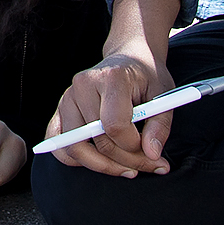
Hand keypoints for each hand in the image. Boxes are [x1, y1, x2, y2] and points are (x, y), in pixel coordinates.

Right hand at [47, 53, 174, 175]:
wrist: (128, 58)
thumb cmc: (147, 78)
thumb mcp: (164, 97)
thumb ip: (159, 126)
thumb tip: (151, 154)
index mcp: (111, 77)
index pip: (115, 125)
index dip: (133, 146)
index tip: (149, 150)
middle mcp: (83, 86)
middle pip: (98, 141)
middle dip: (125, 161)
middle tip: (146, 164)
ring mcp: (67, 98)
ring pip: (75, 149)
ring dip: (103, 165)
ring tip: (125, 166)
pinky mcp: (59, 111)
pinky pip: (59, 146)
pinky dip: (78, 160)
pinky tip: (100, 160)